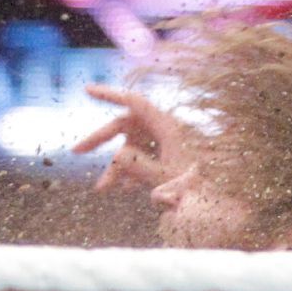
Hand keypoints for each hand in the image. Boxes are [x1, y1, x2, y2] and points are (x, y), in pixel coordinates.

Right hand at [73, 84, 194, 193]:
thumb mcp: (166, 177)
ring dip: (115, 166)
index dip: (109, 94)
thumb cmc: (196, 186)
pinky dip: (130, 170)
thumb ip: (142, 167)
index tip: (86, 89)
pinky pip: (140, 156)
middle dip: (99, 140)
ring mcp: (162, 141)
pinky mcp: (163, 154)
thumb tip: (118, 155)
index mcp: (166, 126)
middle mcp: (162, 129)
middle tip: (76, 151)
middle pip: (123, 125)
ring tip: (103, 189)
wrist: (215, 201)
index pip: (134, 102)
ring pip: (129, 146)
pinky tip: (124, 189)